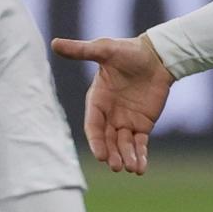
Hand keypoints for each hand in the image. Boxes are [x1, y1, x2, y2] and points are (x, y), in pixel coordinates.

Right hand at [51, 35, 173, 174]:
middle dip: (111, 154)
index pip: (94, 125)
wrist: (157, 55)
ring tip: (132, 168)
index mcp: (97, 100)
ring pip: (123, 145)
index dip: (97, 141)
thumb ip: (81, 51)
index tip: (100, 155)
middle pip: (108, 140)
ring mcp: (125, 121)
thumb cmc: (128, 51)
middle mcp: (109, 114)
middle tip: (116, 166)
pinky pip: (139, 144)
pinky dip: (140, 156)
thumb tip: (54, 43)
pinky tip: (141, 168)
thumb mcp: (104, 50)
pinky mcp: (142, 125)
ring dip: (126, 157)